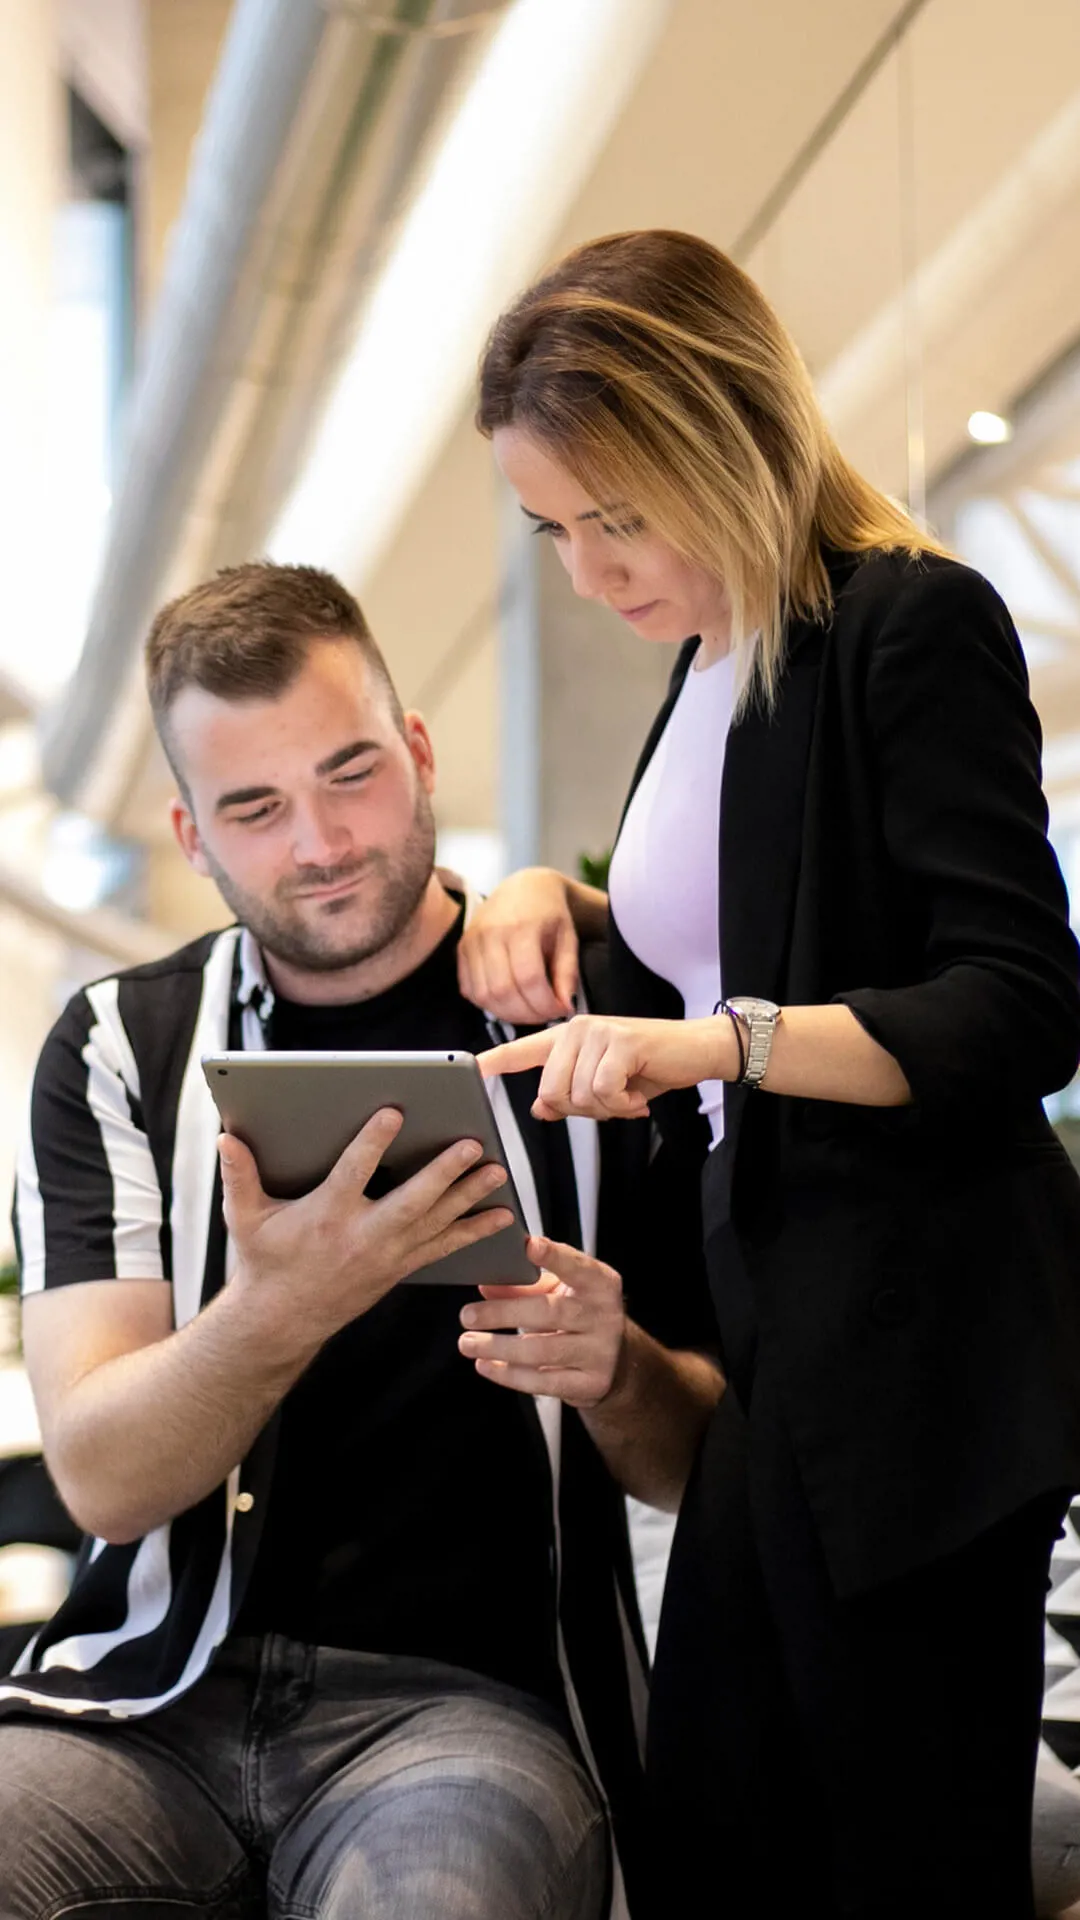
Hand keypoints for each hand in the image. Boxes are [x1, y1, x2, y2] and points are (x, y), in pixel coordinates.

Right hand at [220, 1108, 514, 1345]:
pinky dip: (473, 1232)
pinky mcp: (399, 1269)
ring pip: (436, 1223)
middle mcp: (362, 1237)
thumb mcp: (245, 1219)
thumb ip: (240, 1176)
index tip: (394, 1112)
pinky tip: (502, 1217)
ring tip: (499, 1171)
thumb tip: (226, 1139)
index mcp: (326, 1216)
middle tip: (473, 1144)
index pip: (353, 1172)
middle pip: (412, 1201)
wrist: (280, 1321)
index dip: (373, 1141)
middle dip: (444, 1173)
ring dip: (470, 1198)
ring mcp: (386, 1256)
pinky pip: (443, 1249)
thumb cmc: (263, 1262)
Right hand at [456, 867, 579, 1022]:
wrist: (523, 888)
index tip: (560, 1010)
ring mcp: (471, 941)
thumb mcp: (568, 938)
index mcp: (522, 927)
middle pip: (503, 990)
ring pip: (484, 995)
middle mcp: (491, 933)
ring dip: (508, 1013)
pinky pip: (469, 990)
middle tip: (545, 1015)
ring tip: (528, 1011)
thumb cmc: (550, 915)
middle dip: (527, 1014)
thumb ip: (567, 972)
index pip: (529, 978)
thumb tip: (565, 1007)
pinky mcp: (461, 949)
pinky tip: (509, 1001)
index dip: (545, 1004)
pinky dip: (489, 1004)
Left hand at [458, 1236, 625, 1408]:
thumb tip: (486, 1285)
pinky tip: (486, 1365)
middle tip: (468, 1315)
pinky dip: (509, 1374)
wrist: (612, 1360)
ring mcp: (601, 1353)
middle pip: (550, 1312)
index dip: (554, 1257)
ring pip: (542, 1350)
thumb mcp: (557, 1291)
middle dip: (504, 1313)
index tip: (528, 1246)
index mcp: (600, 1283)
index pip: (577, 1266)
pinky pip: (543, 1382)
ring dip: (498, 1347)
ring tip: (468, 1342)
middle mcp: (605, 1316)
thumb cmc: (578, 1315)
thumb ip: (523, 1284)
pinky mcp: (591, 1384)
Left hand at [478, 1013, 735, 1118]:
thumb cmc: (650, 1067)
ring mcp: (596, 1031)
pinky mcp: (620, 1040)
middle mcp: (575, 1028)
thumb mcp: (606, 1085)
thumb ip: (570, 1094)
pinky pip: (603, 1091)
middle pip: (551, 1092)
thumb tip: (539, 1108)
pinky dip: (622, 1105)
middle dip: (583, 1111)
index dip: (493, 1063)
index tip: (467, 1071)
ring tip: (629, 1097)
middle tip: (613, 1104)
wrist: (698, 1049)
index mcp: (566, 1038)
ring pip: (579, 1095)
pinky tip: (638, 1098)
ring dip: (608, 1110)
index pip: (520, 1050)